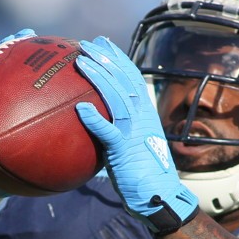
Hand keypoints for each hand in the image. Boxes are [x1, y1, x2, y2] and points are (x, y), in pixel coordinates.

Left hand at [75, 36, 198, 234]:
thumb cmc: (142, 174)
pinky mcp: (124, 151)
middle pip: (124, 80)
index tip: (103, 42)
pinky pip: (109, 132)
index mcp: (144, 113)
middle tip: (86, 43)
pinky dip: (95, 120)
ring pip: (116, 98)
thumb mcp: (129, 144)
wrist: (158, 196)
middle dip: (105, 58)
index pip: (131, 77)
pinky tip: (80, 108)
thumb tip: (93, 121)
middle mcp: (142, 117)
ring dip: (99, 78)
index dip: (117, 58)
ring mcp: (134, 132)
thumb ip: (116, 129)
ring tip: (81, 61)